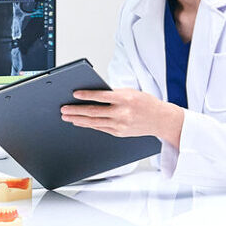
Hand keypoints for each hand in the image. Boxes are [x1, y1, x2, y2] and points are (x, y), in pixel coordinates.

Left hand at [61, 88, 184, 145]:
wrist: (161, 120)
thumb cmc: (146, 103)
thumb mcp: (131, 92)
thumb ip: (113, 93)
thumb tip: (93, 94)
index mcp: (125, 98)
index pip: (101, 96)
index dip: (86, 95)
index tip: (75, 94)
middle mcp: (122, 113)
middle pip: (94, 112)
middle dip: (76, 110)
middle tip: (64, 109)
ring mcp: (120, 125)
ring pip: (94, 122)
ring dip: (78, 119)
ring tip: (67, 116)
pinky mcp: (119, 133)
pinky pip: (100, 128)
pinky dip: (88, 125)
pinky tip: (79, 122)